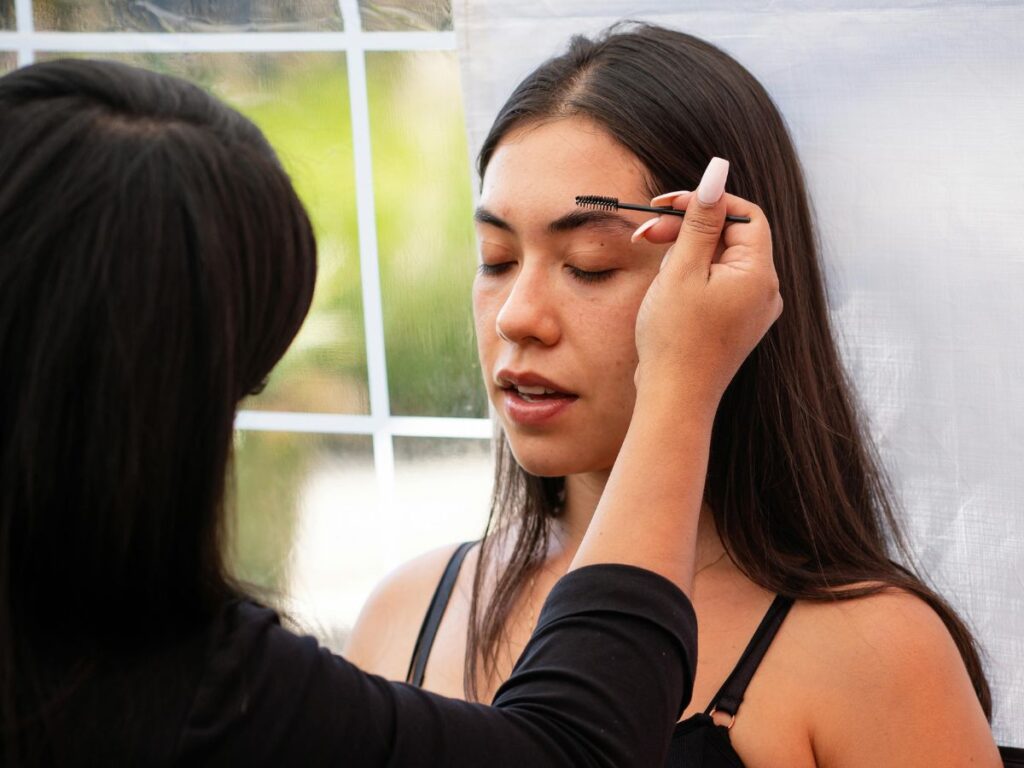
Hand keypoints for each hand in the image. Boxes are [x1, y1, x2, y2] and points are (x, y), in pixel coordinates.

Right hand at [631, 157, 781, 416]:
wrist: (674, 399)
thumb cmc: (675, 338)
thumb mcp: (682, 269)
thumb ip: (700, 218)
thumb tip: (716, 171)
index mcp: (759, 274)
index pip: (743, 215)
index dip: (706, 202)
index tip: (666, 205)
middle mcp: (764, 291)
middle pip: (730, 237)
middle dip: (688, 228)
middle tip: (645, 230)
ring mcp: (752, 310)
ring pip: (720, 260)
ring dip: (685, 251)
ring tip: (650, 260)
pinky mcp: (736, 324)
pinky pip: (718, 284)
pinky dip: (692, 276)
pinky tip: (666, 288)